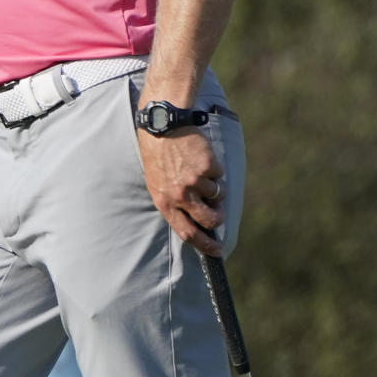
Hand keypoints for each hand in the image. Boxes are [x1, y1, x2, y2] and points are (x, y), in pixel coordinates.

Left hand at [137, 125, 224, 255]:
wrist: (163, 126)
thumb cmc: (158, 156)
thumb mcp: (157, 183)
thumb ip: (173, 203)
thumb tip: (195, 222)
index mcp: (165, 202)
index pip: (187, 233)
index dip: (205, 245)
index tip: (217, 251)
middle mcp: (180, 194)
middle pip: (209, 220)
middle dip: (218, 219)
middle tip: (219, 213)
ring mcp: (195, 181)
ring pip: (217, 195)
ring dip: (214, 188)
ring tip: (199, 171)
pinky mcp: (207, 166)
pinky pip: (219, 175)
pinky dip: (214, 168)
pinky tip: (200, 157)